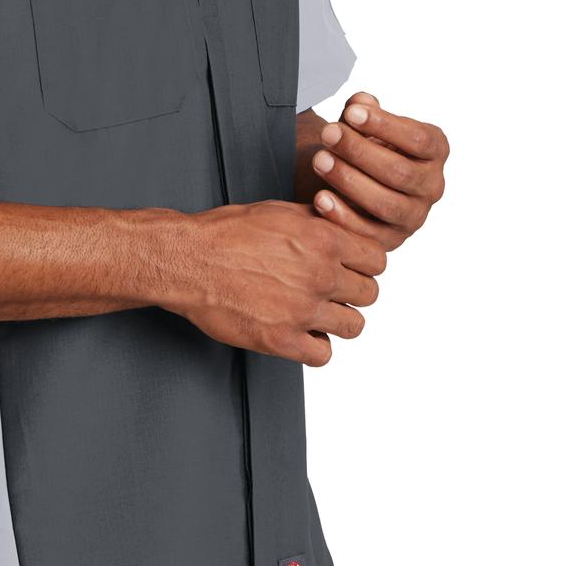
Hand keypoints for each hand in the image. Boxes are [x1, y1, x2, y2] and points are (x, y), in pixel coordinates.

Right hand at [162, 199, 387, 366]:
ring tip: (317, 314)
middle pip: (369, 294)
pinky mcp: (282, 340)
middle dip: (352, 292)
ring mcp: (303, 310)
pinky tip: (301, 334)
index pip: (377, 260)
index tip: (350, 269)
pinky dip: (315, 347)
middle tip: (331, 292)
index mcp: (324, 239)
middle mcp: (320, 275)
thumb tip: (341, 227)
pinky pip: (323, 355)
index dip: (364, 265)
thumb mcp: (279, 211)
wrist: (187, 261)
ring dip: (337, 320)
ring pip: (353, 326)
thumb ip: (318, 221)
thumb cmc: (225, 233)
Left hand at [311, 92, 448, 249]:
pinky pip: (369, 234)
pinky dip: (342, 217)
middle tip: (327, 133)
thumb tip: (360, 102)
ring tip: (319, 160)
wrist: (354, 181)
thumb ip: (363, 112)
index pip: (418, 139)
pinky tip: (320, 197)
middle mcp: (432, 186)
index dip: (385, 125)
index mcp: (435, 151)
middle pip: (400, 172)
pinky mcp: (391, 240)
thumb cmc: (365, 146)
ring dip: (349, 181)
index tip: (351, 112)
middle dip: (359, 151)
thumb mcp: (365, 126)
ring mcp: (414, 216)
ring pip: (385, 203)